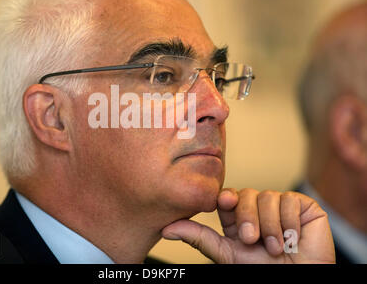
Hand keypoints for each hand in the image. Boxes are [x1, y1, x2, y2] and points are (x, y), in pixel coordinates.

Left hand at [161, 188, 334, 262]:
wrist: (299, 281)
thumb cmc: (263, 272)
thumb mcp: (226, 254)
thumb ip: (198, 237)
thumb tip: (166, 229)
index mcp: (239, 218)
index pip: (228, 197)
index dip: (226, 197)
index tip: (224, 202)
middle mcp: (258, 209)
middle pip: (246, 194)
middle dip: (248, 218)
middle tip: (252, 240)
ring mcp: (280, 205)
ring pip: (267, 196)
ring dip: (270, 226)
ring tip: (276, 248)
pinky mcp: (302, 205)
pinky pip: (290, 199)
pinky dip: (289, 222)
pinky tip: (292, 239)